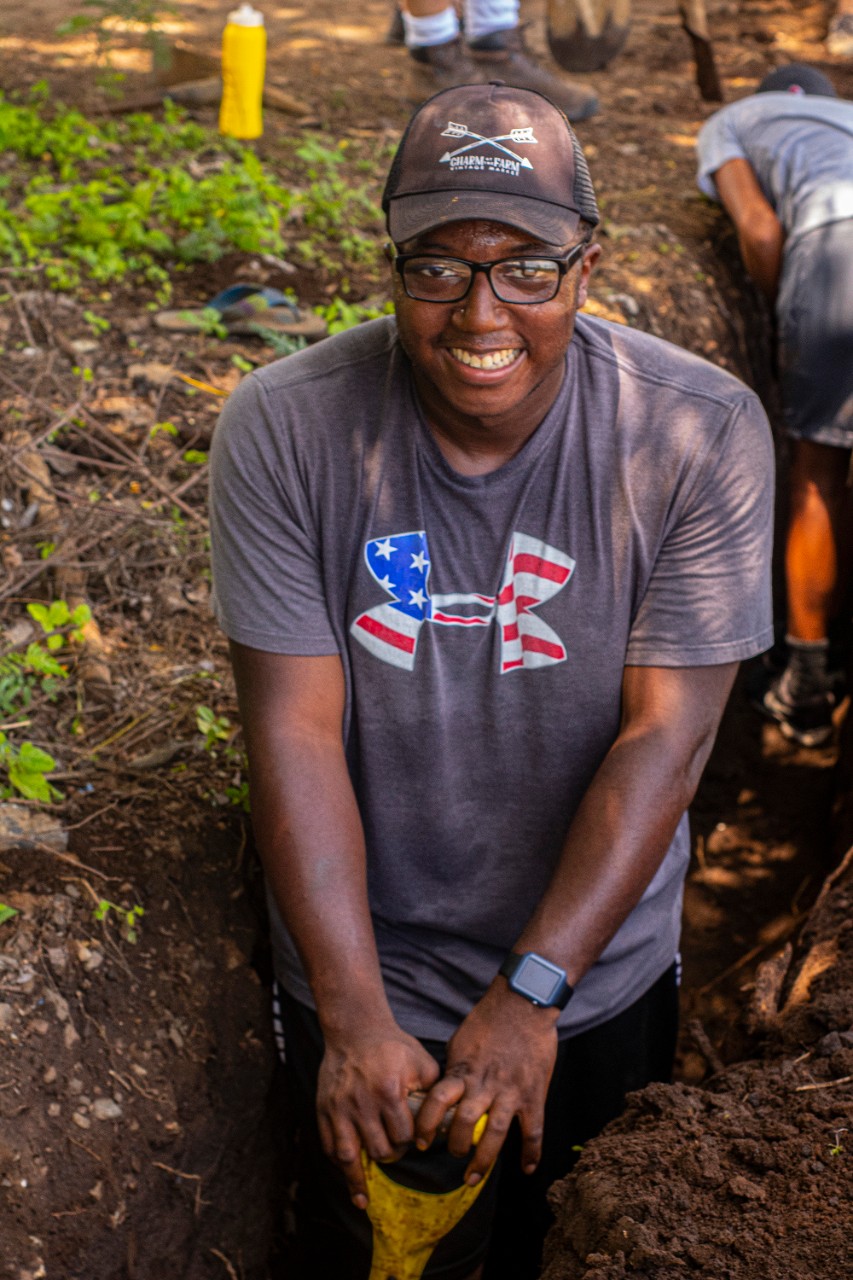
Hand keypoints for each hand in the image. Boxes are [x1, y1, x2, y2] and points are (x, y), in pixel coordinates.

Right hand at [316, 1019, 439, 1208]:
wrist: (355, 1030)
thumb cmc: (391, 1045)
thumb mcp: (421, 1061)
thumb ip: (433, 1091)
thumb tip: (444, 1118)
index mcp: (389, 1091)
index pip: (404, 1137)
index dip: (411, 1143)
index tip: (413, 1142)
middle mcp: (362, 1104)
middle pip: (380, 1150)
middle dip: (391, 1156)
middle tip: (395, 1152)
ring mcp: (340, 1108)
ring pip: (349, 1156)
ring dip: (357, 1179)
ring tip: (362, 1200)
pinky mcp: (323, 1109)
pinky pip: (329, 1145)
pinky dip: (338, 1162)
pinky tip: (346, 1172)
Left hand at [413, 983, 558, 1186]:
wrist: (523, 1003)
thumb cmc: (489, 1020)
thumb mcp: (461, 1042)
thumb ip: (454, 1070)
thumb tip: (442, 1091)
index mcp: (464, 1070)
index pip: (437, 1102)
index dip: (426, 1125)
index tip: (421, 1141)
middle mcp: (485, 1085)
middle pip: (464, 1124)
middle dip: (454, 1146)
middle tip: (452, 1155)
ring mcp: (511, 1092)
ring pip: (495, 1134)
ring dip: (483, 1160)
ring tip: (472, 1177)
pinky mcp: (534, 1094)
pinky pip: (533, 1130)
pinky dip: (531, 1152)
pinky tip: (527, 1169)